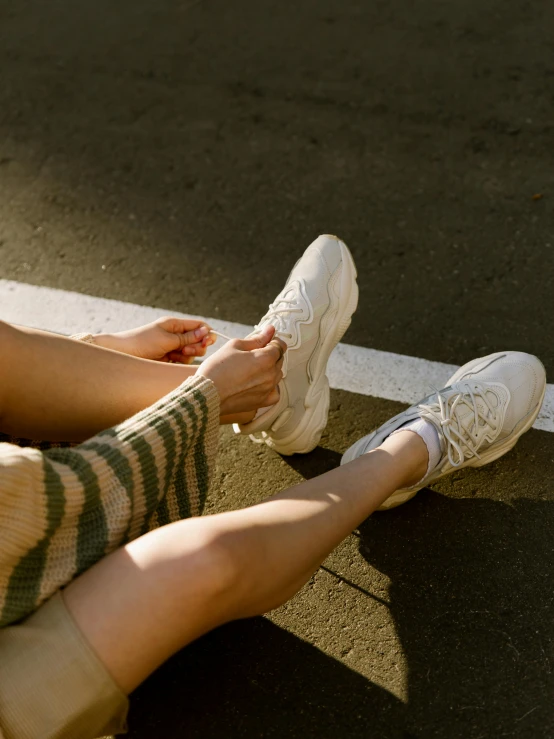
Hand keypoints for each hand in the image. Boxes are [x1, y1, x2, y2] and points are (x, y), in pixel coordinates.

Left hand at [95, 317, 215, 362]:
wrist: (123, 354)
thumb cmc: (142, 342)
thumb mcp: (167, 338)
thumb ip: (187, 337)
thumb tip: (207, 331)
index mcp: (175, 325)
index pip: (198, 326)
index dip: (206, 333)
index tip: (207, 342)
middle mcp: (175, 335)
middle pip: (198, 340)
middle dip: (196, 346)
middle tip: (186, 350)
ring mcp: (172, 348)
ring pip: (191, 353)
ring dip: (187, 355)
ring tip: (175, 356)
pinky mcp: (168, 359)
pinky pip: (182, 361)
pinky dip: (180, 362)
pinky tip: (171, 362)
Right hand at [197, 325, 285, 416]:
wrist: (206, 393)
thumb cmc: (218, 367)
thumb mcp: (235, 346)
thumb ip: (257, 338)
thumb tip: (271, 329)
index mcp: (266, 358)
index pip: (280, 345)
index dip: (272, 341)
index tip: (264, 341)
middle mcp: (271, 374)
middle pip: (278, 360)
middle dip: (270, 354)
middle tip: (252, 355)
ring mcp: (268, 389)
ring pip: (277, 375)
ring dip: (269, 370)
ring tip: (251, 370)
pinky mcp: (263, 401)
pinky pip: (275, 392)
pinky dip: (270, 387)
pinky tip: (259, 384)